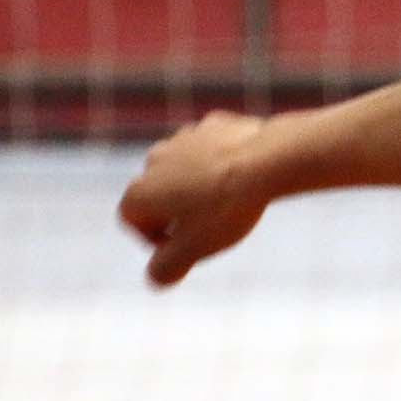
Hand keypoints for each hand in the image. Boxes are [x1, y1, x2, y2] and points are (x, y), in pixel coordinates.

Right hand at [118, 110, 271, 286]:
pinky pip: (213, 148)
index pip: (133, 221)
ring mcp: (183, 137)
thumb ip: (167, 269)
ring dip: (200, 184)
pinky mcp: (213, 123)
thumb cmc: (226, 207)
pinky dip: (223, 160)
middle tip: (214, 223)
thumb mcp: (194, 249)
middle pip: (160, 193)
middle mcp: (153, 160)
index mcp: (139, 191)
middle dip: (180, 210)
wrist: (266, 161)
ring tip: (230, 198)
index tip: (190, 244)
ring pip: (186, 168)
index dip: (158, 239)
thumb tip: (156, 277)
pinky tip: (245, 172)